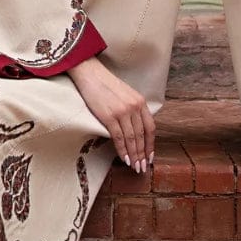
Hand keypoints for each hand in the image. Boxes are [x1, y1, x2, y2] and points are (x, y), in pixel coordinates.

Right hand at [68, 56, 154, 171]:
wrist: (89, 72)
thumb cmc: (104, 84)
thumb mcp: (125, 94)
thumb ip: (132, 108)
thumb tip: (135, 128)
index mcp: (140, 101)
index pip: (150, 127)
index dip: (151, 144)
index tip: (150, 156)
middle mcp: (134, 107)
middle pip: (142, 135)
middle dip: (143, 154)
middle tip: (142, 167)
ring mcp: (122, 111)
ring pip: (132, 139)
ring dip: (134, 155)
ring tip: (135, 167)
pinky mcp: (109, 116)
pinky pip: (119, 137)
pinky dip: (123, 150)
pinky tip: (124, 159)